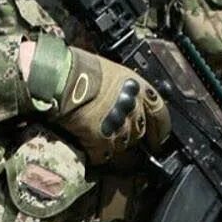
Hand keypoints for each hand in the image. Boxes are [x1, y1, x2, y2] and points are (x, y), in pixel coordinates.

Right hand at [52, 47, 169, 164]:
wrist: (61, 76)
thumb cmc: (81, 67)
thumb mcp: (112, 71)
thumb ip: (123, 89)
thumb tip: (121, 99)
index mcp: (139, 88)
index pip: (160, 113)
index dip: (160, 130)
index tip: (157, 139)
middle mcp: (133, 108)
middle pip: (138, 132)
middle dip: (130, 137)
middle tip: (116, 136)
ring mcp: (118, 125)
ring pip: (121, 146)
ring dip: (112, 146)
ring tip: (100, 142)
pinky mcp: (101, 139)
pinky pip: (102, 154)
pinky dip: (95, 154)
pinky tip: (87, 148)